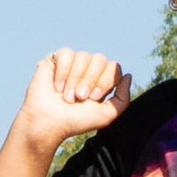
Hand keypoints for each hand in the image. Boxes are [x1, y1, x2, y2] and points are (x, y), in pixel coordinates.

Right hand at [18, 47, 130, 165]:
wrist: (48, 123)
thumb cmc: (75, 121)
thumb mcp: (106, 115)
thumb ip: (123, 98)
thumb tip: (128, 75)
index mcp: (101, 81)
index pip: (114, 67)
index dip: (105, 81)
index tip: (93, 98)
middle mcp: (87, 70)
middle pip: (100, 59)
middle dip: (90, 80)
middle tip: (79, 97)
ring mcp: (71, 64)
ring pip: (83, 56)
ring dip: (75, 79)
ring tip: (66, 96)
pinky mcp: (55, 60)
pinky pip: (66, 53)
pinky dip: (62, 71)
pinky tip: (56, 86)